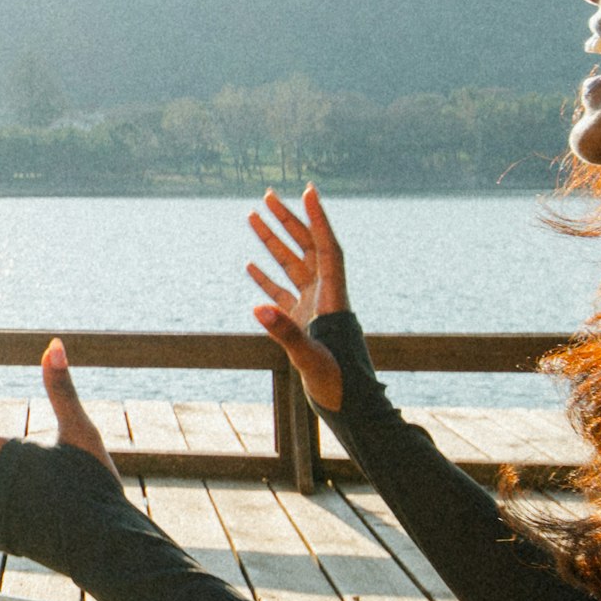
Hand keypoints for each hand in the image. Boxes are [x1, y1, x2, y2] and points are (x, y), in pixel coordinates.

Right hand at [246, 183, 348, 413]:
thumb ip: (286, 333)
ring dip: (273, 242)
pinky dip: (267, 277)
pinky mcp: (301, 325)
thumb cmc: (340, 385)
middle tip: (267, 195)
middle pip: (307, 248)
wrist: (351, 409)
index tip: (308, 191)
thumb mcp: (311, 360)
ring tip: (252, 217)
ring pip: (291, 266)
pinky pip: (281, 293)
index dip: (318, 219)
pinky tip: (250, 264)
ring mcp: (311, 310)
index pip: (327, 248)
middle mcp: (324, 298)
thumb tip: (258, 308)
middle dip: (288, 221)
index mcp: (332, 299)